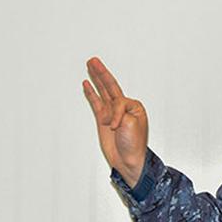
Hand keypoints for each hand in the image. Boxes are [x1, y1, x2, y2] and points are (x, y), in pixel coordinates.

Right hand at [82, 57, 148, 186]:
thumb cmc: (134, 145)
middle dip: (102, 72)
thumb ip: (120, 112)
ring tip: (90, 65)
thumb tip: (108, 113)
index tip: (115, 126)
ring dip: (96, 78)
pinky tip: (87, 84)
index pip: (119, 100)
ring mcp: (112, 112)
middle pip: (110, 85)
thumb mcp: (131, 124)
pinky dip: (92, 93)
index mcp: (134, 107)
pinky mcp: (103, 119)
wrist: (128, 161)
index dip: (115, 113)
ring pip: (103, 91)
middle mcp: (123, 107)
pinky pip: (96, 102)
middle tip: (94, 60)